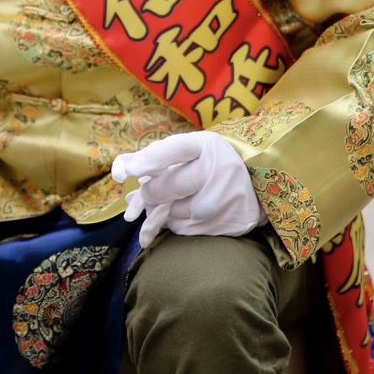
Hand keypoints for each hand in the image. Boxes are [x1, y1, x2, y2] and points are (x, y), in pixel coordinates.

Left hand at [112, 131, 264, 248]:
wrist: (254, 185)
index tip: (129, 171)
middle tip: (147, 192)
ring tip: (172, 201)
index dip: (151, 159)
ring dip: (162, 210)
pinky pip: (184, 229)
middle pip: (168, 186)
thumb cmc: (210, 163)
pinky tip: (185, 213)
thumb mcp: (189, 150)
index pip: (176, 149)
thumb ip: (154, 156)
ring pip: (173, 212)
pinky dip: (176, 223)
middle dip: (150, 192)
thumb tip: (119, 170)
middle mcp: (219, 170)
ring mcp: (225, 200)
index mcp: (207, 145)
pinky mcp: (227, 224)